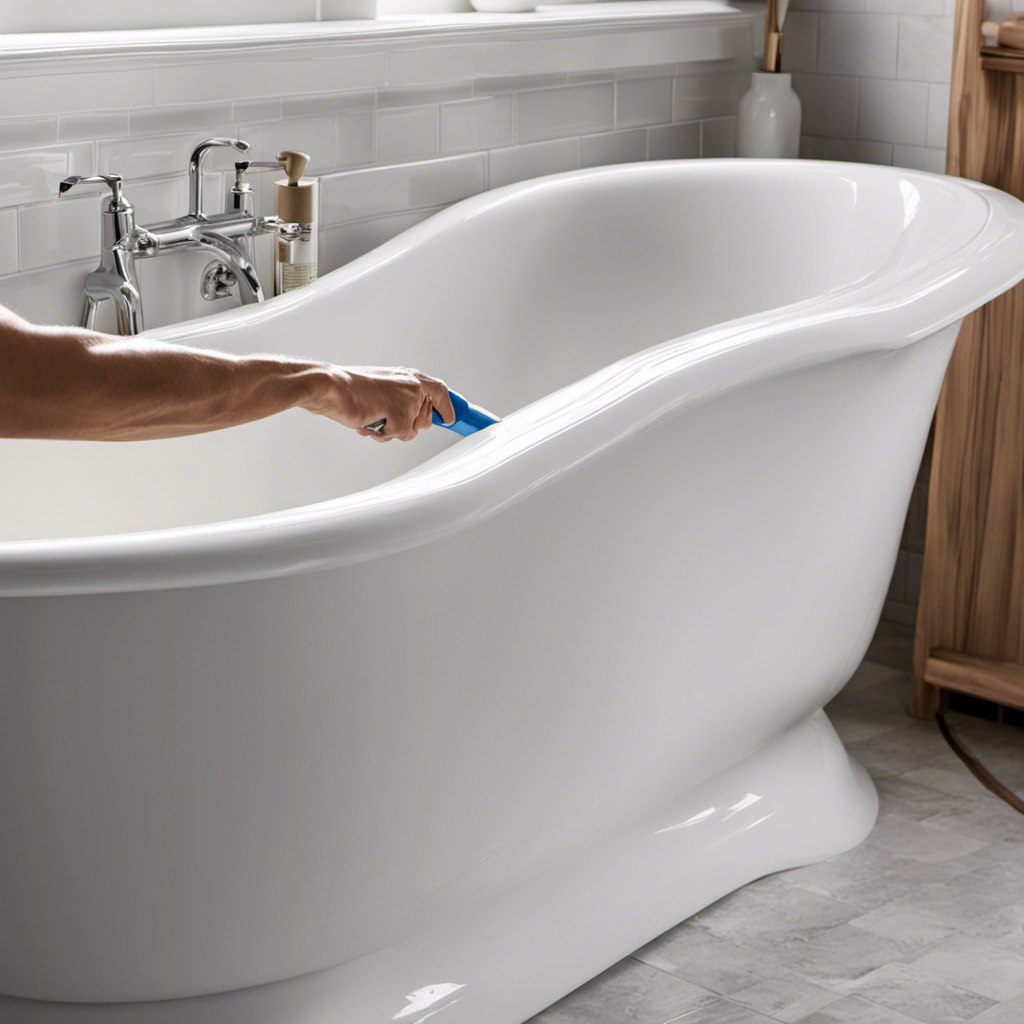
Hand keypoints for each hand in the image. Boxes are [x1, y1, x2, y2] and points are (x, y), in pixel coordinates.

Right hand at [305, 365, 455, 441]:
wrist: (332, 387)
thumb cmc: (351, 389)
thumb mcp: (383, 390)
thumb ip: (402, 400)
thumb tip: (413, 419)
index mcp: (409, 377)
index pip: (441, 391)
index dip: (450, 408)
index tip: (455, 419)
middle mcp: (413, 385)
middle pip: (428, 420)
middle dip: (407, 426)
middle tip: (386, 417)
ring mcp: (409, 399)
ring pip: (413, 431)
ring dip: (392, 431)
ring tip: (375, 416)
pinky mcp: (402, 414)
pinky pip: (400, 436)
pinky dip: (382, 434)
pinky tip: (370, 421)